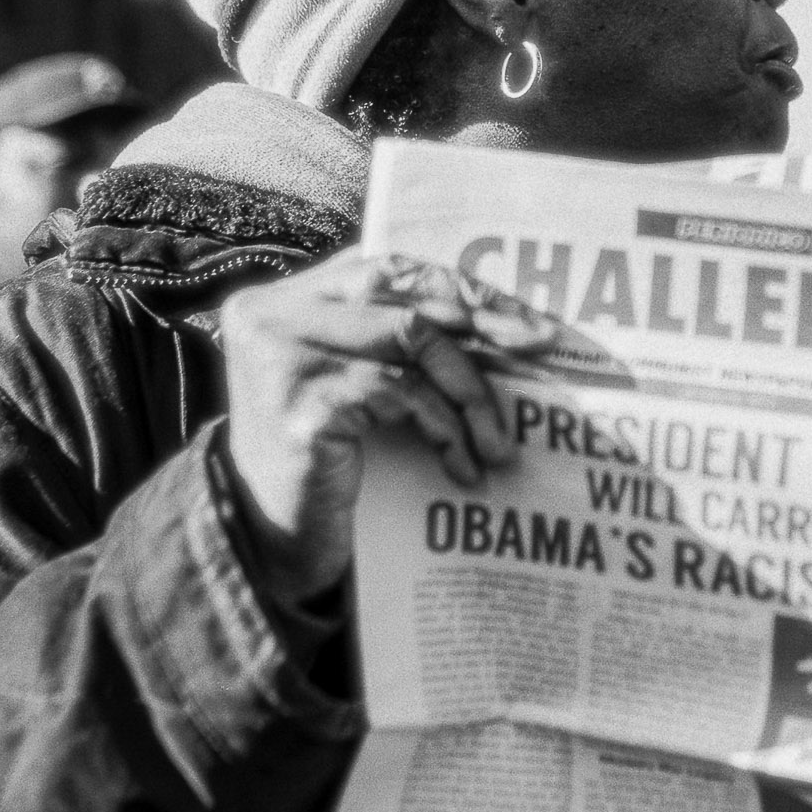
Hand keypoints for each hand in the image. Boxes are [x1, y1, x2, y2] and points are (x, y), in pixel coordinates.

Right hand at [220, 251, 550, 603]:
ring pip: (412, 341)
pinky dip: (445, 427)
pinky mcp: (301, 405)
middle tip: (540, 352)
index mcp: (290, 297)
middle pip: (404, 295)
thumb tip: (504, 322)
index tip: (527, 319)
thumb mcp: (356, 383)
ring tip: (499, 442)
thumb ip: (398, 341)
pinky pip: (401, 395)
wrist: (271, 543)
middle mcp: (275, 313)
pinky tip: (462, 466)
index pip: (390, 268)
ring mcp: (283, 356)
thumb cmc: (326, 462)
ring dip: (471, 393)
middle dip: (482, 321)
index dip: (463, 289)